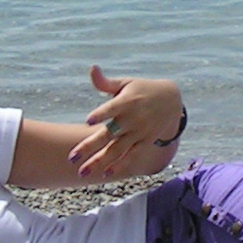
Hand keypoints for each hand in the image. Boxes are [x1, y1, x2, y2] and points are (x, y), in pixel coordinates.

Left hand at [68, 66, 183, 177]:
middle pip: (109, 134)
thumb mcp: (126, 83)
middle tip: (71, 158)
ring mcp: (139, 133)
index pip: (112, 108)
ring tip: (82, 172)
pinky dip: (120, 165)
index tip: (88, 120)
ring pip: (117, 150)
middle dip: (89, 146)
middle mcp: (132, 119)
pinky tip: (105, 174)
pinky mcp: (145, 142)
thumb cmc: (141, 90)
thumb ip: (106, 82)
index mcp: (127, 101)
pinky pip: (131, 156)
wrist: (171, 101)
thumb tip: (92, 69)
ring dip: (99, 161)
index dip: (101, 114)